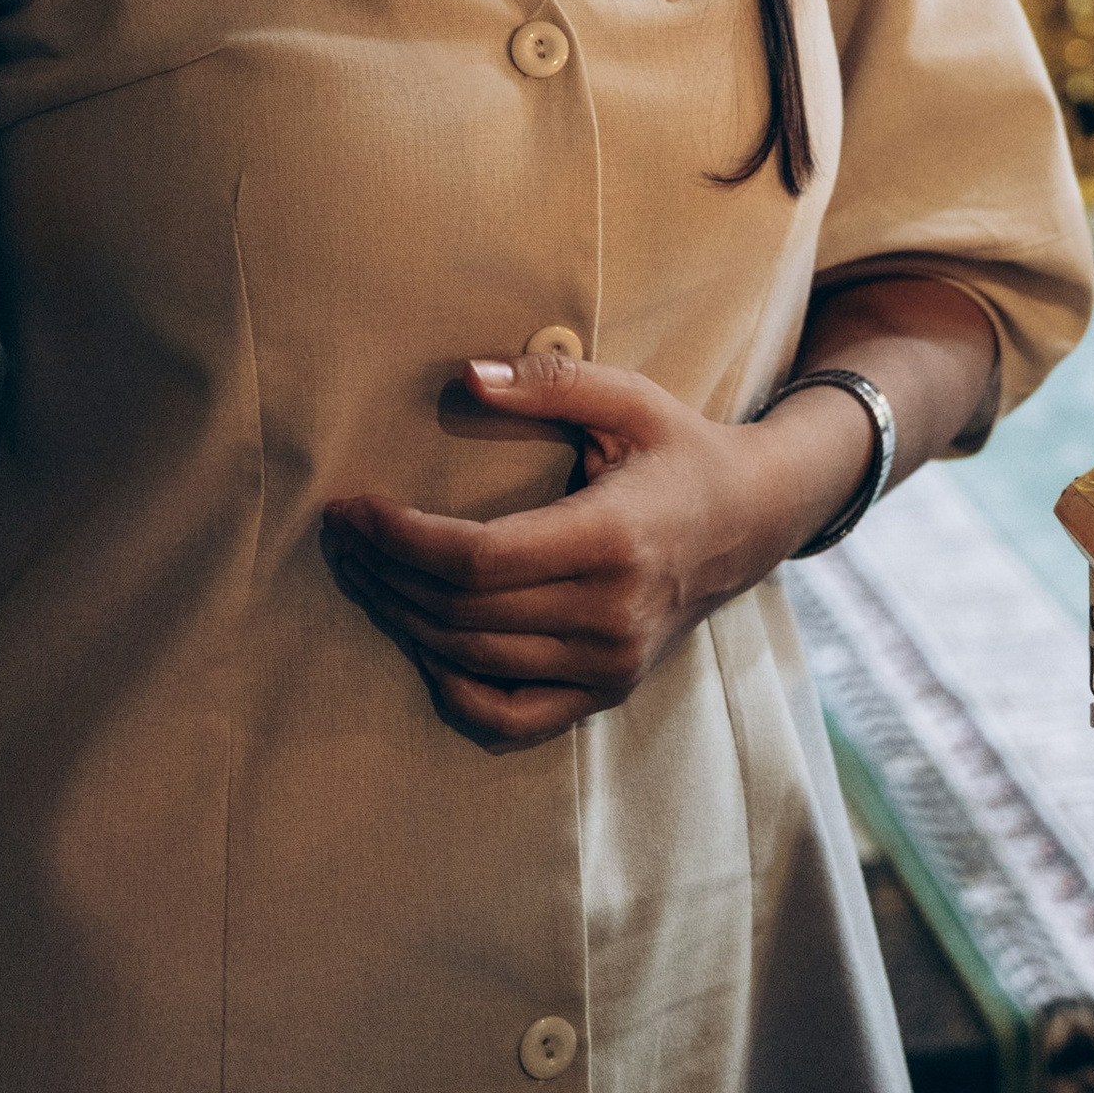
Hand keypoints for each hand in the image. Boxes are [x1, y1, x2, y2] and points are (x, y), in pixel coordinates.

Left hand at [325, 352, 872, 753]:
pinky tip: (420, 643)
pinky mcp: (606, 690)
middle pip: (462, 612)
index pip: (476, 560)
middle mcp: (610, 614)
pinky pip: (511, 716)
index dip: (401, 539)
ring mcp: (609, 663)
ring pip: (473, 659)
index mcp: (611, 539)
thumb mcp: (627, 398)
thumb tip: (465, 376)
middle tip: (342, 534)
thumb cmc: (679, 449)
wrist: (751, 520)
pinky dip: (454, 688)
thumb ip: (548, 382)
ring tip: (363, 572)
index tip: (353, 507)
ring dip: (403, 619)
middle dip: (385, 573)